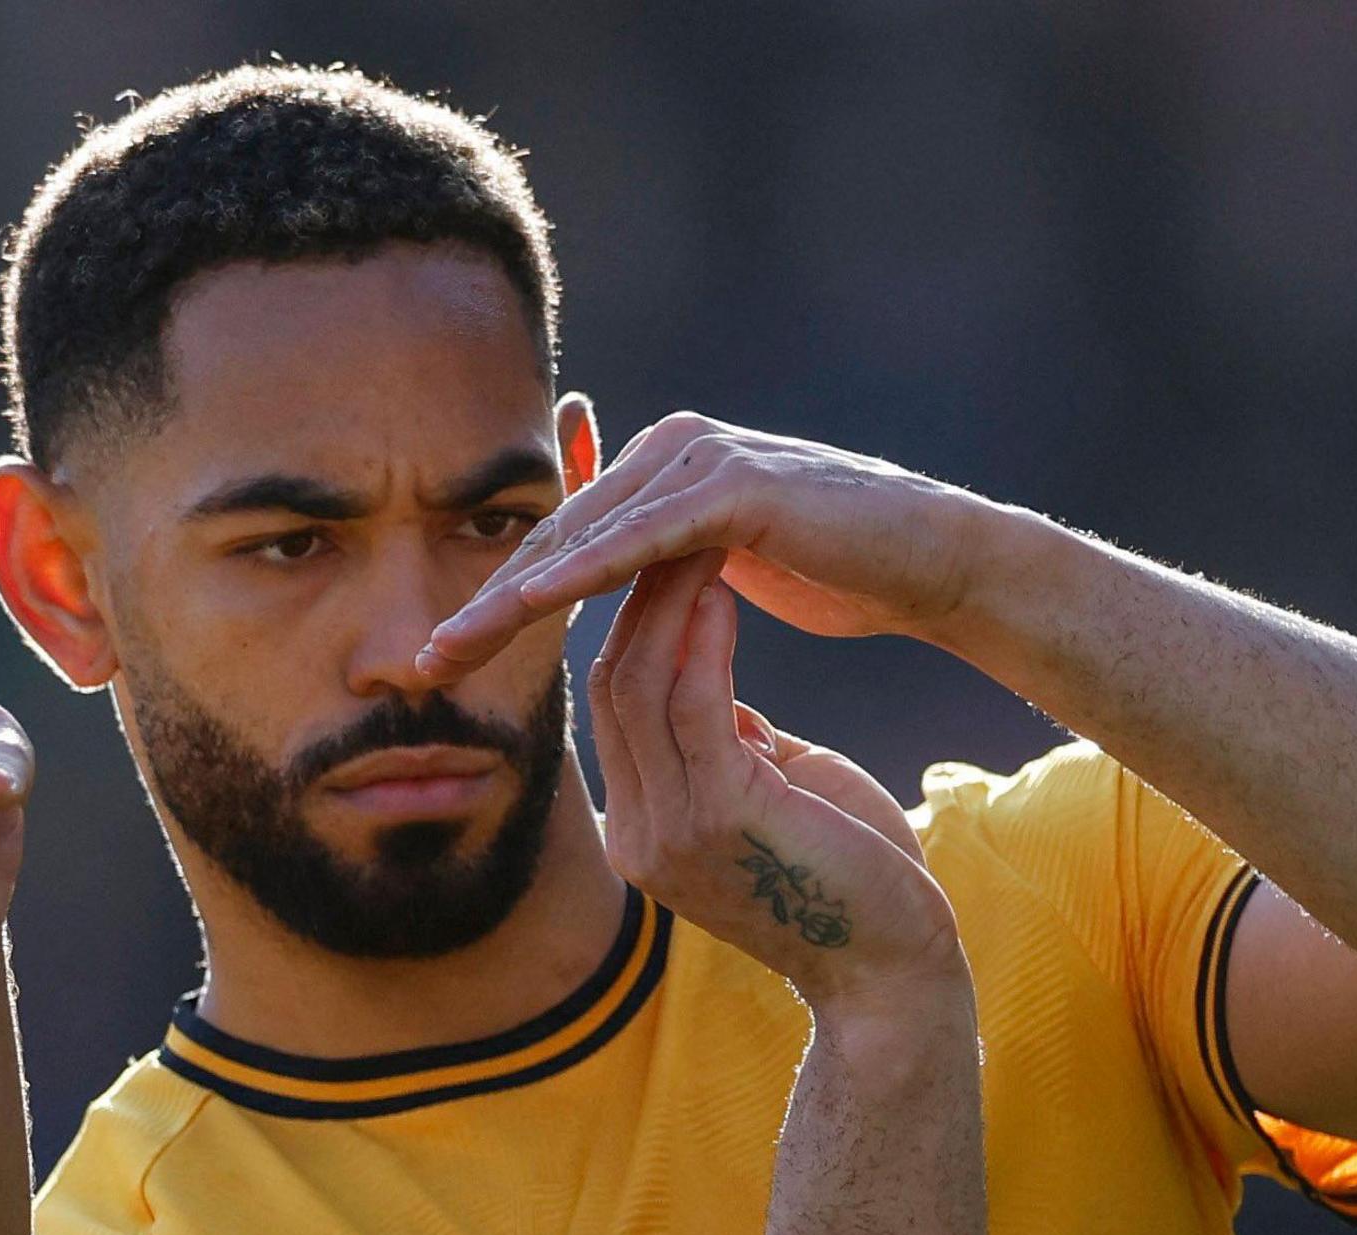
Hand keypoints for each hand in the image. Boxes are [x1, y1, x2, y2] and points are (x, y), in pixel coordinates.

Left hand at [417, 414, 999, 682]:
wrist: (937, 565)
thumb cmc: (846, 577)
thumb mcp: (733, 581)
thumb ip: (672, 578)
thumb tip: (629, 603)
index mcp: (663, 474)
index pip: (564, 546)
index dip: (500, 603)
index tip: (442, 661)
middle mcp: (673, 450)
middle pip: (558, 538)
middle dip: (485, 603)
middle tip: (419, 662)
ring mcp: (703, 458)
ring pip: (587, 539)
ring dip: (514, 597)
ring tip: (453, 644)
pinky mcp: (735, 483)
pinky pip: (642, 537)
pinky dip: (583, 572)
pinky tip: (530, 606)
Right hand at [590, 551, 966, 1007]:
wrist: (892, 973)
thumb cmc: (853, 879)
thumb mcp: (772, 794)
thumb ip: (728, 739)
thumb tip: (704, 668)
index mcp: (643, 829)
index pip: (612, 702)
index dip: (632, 617)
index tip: (667, 549)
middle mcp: (638, 833)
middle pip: (608, 682)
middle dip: (636, 593)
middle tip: (674, 520)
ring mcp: (668, 830)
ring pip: (638, 681)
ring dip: (668, 597)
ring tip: (702, 531)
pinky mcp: (717, 818)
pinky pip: (692, 700)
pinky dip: (703, 633)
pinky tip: (725, 582)